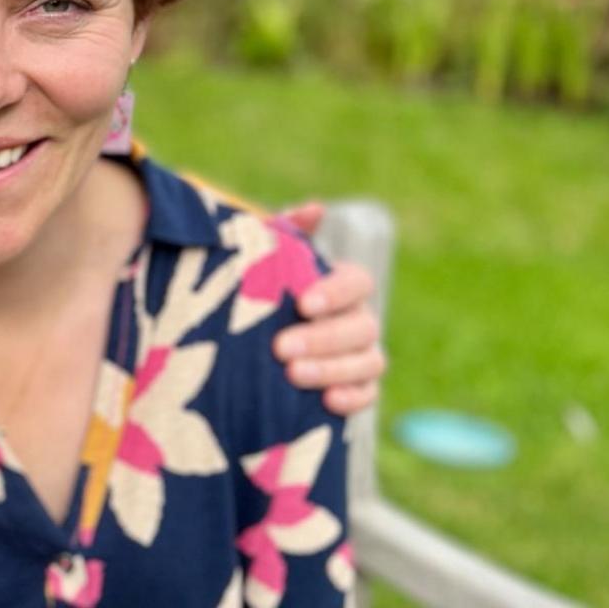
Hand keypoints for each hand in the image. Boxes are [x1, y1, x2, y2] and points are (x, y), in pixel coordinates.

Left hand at [269, 202, 386, 416]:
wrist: (239, 344)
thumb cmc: (254, 292)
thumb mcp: (259, 259)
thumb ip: (283, 233)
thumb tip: (315, 207)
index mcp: (340, 285)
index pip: (357, 282)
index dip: (335, 292)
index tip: (302, 303)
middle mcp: (357, 319)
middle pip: (363, 326)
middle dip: (323, 338)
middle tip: (281, 348)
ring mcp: (361, 355)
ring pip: (369, 361)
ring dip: (333, 369)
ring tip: (292, 374)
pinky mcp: (356, 389)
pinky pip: (368, 395)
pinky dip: (353, 398)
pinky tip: (326, 401)